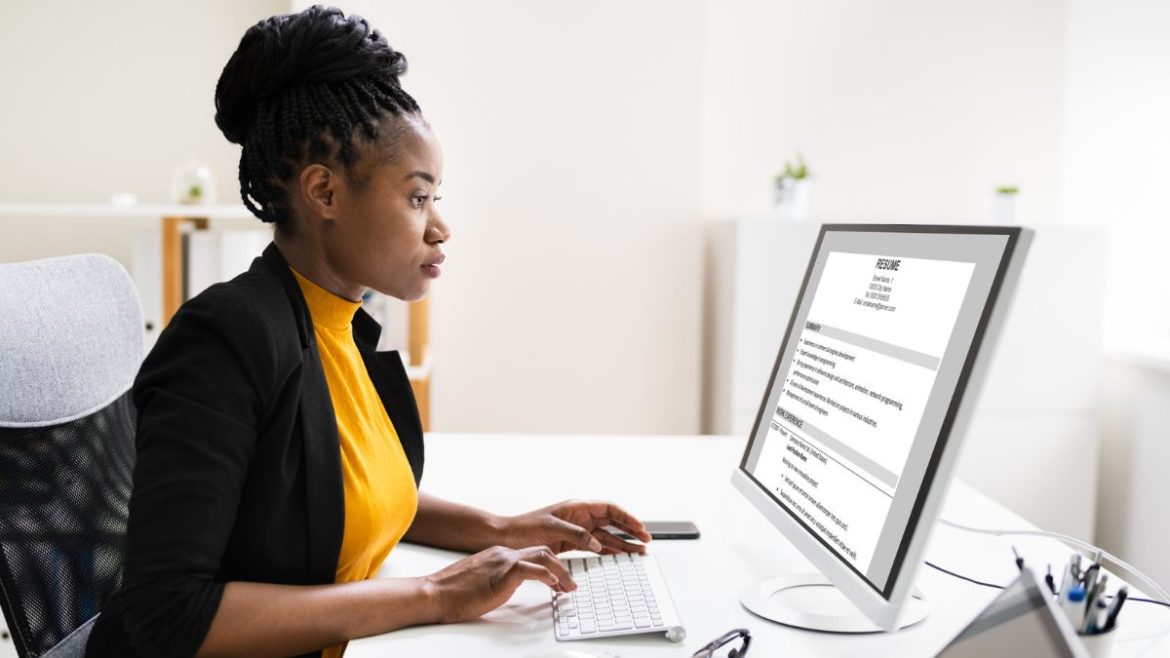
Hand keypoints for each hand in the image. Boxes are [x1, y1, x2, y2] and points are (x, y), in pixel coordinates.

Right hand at [424, 545, 573, 622]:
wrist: (435, 593)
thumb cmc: (453, 592)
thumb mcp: (480, 581)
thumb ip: (496, 579)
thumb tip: (507, 587)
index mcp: (498, 555)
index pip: (532, 554)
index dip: (550, 567)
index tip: (559, 581)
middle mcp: (503, 554)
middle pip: (542, 551)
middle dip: (561, 567)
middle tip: (570, 584)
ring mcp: (503, 561)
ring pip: (542, 556)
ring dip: (561, 572)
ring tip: (569, 587)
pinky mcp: (502, 573)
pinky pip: (532, 569)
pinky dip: (547, 575)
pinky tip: (554, 585)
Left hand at [502, 500, 652, 554]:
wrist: (506, 538)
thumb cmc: (524, 529)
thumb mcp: (552, 529)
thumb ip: (577, 535)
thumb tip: (596, 543)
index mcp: (577, 507)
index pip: (609, 509)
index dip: (627, 517)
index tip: (640, 527)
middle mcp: (579, 517)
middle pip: (612, 522)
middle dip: (630, 530)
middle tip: (646, 540)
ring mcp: (576, 530)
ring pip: (605, 535)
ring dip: (622, 543)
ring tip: (638, 551)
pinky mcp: (570, 543)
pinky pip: (594, 545)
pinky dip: (607, 550)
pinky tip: (617, 555)